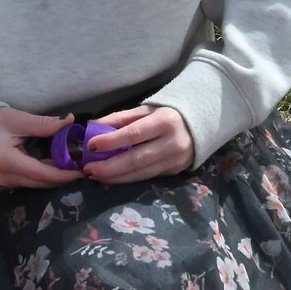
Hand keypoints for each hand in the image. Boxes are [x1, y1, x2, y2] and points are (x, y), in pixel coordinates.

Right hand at [0, 105, 83, 190]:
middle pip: (42, 183)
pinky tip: (59, 166)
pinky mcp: (9, 182)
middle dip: (64, 177)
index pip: (42, 174)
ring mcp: (7, 183)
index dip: (64, 174)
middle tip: (83, 167)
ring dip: (57, 177)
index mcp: (8, 162)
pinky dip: (47, 175)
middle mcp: (7, 178)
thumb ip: (44, 124)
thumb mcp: (18, 119)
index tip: (82, 169)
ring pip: (39, 184)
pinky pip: (33, 182)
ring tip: (74, 166)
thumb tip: (70, 121)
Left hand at [79, 106, 194, 183]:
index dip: (111, 142)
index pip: (134, 134)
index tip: (91, 146)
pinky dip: (127, 179)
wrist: (201, 126)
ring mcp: (174, 161)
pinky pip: (146, 177)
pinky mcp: (173, 172)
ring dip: (115, 177)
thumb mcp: (146, 110)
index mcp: (164, 122)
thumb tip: (93, 127)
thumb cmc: (167, 115)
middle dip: (110, 167)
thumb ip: (120, 119)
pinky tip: (112, 178)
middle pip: (136, 159)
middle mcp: (172, 143)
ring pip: (140, 173)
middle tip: (89, 169)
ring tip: (96, 176)